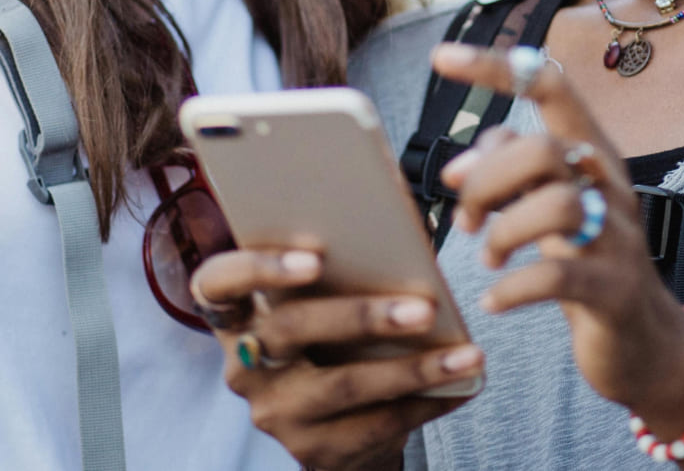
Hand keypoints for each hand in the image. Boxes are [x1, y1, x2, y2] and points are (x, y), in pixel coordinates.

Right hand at [190, 248, 482, 470]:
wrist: (337, 432)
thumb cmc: (335, 342)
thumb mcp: (322, 304)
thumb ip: (339, 271)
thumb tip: (399, 235)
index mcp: (236, 315)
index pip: (217, 284)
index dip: (257, 267)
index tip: (315, 257)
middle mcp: (243, 366)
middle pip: (290, 331)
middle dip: (361, 316)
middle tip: (422, 308)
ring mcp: (274, 412)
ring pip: (342, 385)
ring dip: (412, 368)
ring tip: (466, 355)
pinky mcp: (311, 451)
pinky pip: (374, 424)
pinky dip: (425, 402)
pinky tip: (462, 385)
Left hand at [429, 42, 683, 431]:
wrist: (644, 339)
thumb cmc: (584, 258)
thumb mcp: (548, 202)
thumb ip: (507, 170)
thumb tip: (456, 167)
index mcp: (591, 153)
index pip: (551, 88)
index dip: (496, 68)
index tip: (442, 58)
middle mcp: (610, 185)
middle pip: (542, 150)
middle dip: (487, 181)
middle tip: (468, 219)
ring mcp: (618, 239)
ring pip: (556, 206)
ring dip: (503, 232)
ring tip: (489, 257)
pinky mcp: (614, 291)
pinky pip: (558, 278)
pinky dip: (513, 288)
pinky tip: (493, 300)